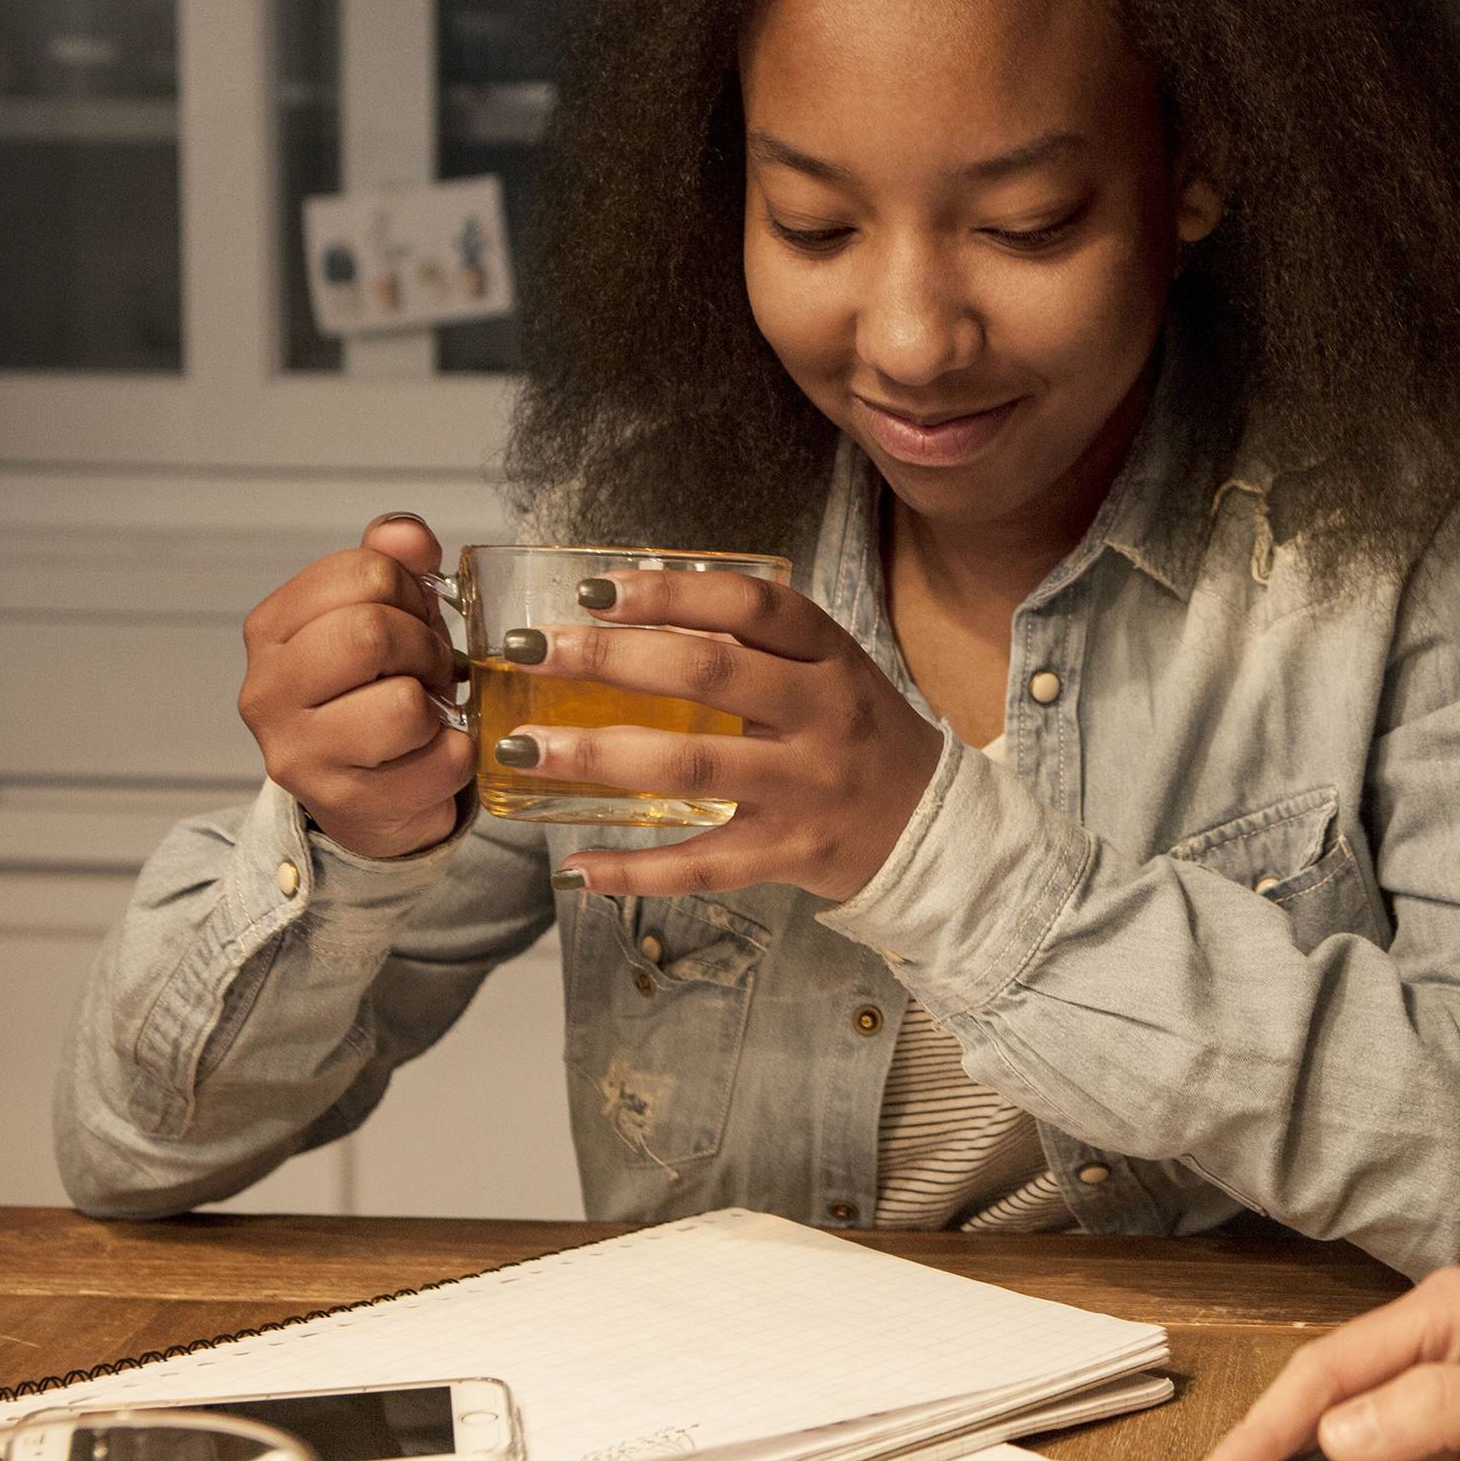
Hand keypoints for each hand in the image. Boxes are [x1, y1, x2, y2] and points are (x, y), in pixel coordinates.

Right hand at [238, 514, 473, 861]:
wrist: (369, 794)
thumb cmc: (375, 690)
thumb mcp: (382, 613)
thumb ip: (391, 561)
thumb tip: (409, 534)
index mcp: (270, 629)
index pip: (363, 571)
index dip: (409, 590)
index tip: (410, 617)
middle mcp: (267, 692)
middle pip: (373, 632)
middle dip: (423, 646)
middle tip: (427, 668)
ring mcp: (300, 755)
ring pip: (403, 704)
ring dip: (438, 704)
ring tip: (426, 713)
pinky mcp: (347, 804)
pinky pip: (442, 760)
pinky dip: (458, 752)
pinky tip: (431, 755)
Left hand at [496, 564, 946, 901]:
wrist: (934, 831)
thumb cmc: (859, 736)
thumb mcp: (830, 672)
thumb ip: (754, 646)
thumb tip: (638, 615)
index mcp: (830, 660)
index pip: (751, 609)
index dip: (671, 593)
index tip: (595, 589)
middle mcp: (821, 719)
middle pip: (710, 677)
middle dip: (610, 659)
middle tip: (534, 653)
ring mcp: (805, 791)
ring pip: (692, 768)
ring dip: (599, 755)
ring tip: (525, 748)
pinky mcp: (789, 856)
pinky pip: (703, 866)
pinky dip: (635, 870)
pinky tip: (576, 867)